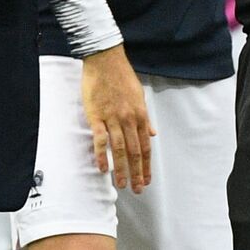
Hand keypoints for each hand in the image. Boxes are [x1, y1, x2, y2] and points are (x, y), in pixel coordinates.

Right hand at [81, 45, 154, 193]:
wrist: (105, 60)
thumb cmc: (122, 77)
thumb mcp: (140, 96)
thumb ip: (145, 117)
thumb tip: (153, 133)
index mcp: (140, 115)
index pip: (145, 146)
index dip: (146, 165)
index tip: (147, 180)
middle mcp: (129, 119)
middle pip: (134, 151)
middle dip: (136, 172)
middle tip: (137, 189)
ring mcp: (113, 118)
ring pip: (119, 149)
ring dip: (121, 169)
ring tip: (122, 185)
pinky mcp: (96, 116)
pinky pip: (100, 139)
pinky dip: (101, 154)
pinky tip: (102, 168)